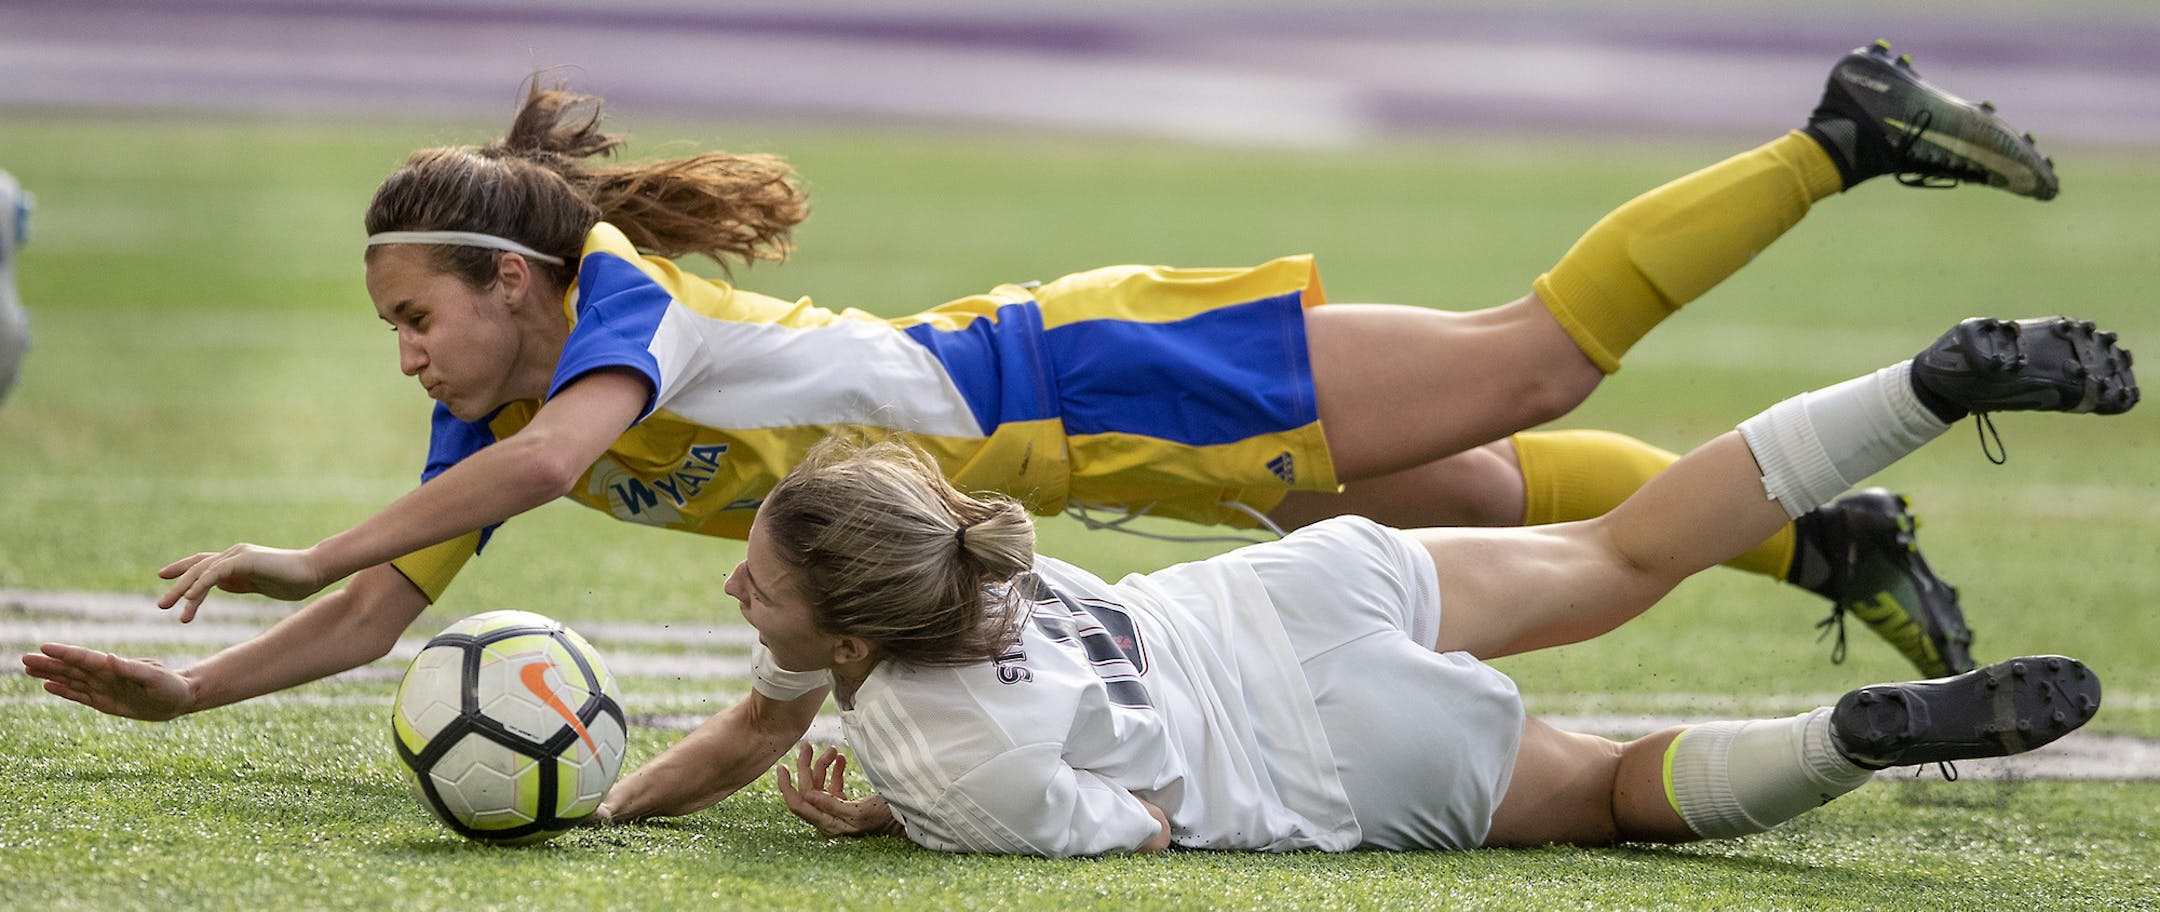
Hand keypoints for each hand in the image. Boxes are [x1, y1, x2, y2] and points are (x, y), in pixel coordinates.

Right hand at [22, 643, 194, 720]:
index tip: (44, 647)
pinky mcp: (104, 701)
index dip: (64, 653)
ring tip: (28, 669)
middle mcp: (105, 675)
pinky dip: (63, 690)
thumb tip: (109, 658)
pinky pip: (79, 695)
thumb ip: (131, 669)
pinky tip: (48, 685)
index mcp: (114, 667)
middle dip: (48, 663)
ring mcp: (103, 688)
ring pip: (70, 680)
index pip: (84, 658)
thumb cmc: (170, 686)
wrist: (180, 699)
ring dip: (50, 674)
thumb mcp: (153, 677)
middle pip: (71, 668)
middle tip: (24, 658)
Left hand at [157, 544, 328, 620]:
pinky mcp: (244, 560)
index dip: (183, 570)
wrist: (315, 571)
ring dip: (183, 590)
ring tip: (169, 608)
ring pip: (202, 571)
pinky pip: (215, 574)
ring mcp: (238, 555)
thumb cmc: (294, 580)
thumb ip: (240, 583)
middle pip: (197, 567)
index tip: (163, 578)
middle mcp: (234, 554)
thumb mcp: (260, 584)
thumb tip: (221, 586)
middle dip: (177, 585)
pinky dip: (200, 586)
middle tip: (161, 605)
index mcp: (237, 560)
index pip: (203, 563)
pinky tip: (189, 599)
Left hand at [774, 743, 902, 837]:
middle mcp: (828, 818)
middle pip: (807, 790)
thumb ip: (832, 805)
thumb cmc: (885, 818)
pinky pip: (833, 784)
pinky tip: (840, 758)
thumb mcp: (859, 812)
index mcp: (828, 824)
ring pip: (819, 784)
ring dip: (823, 765)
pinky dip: (835, 770)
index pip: (798, 804)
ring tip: (833, 749)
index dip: (787, 787)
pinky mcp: (845, 802)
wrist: (906, 820)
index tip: (781, 767)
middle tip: (808, 746)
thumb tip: (807, 795)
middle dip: (806, 767)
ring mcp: (836, 809)